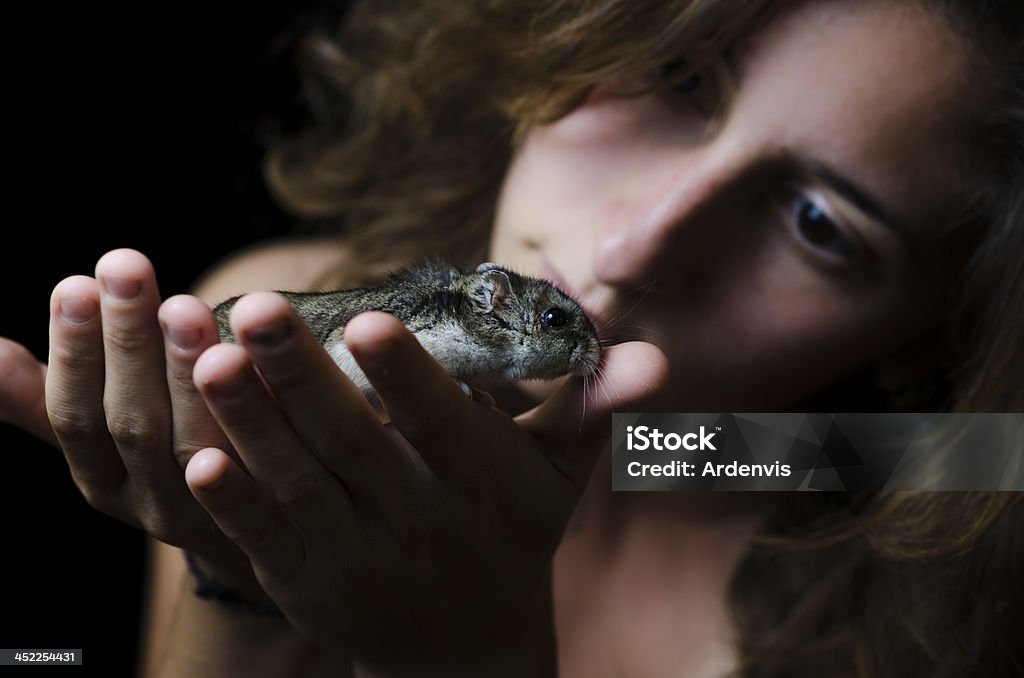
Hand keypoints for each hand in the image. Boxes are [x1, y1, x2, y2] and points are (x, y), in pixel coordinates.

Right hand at [37, 249, 263, 597]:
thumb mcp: (105, 438)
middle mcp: (152, 504)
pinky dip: (256, 421)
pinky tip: (253, 365)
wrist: (268, 535)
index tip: (76, 284)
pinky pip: (264, 470)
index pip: (76, 416)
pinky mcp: (274, 515)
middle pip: (133, 422)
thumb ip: (48, 400)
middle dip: (127, 342)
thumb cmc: (171, 460)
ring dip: (185, 373)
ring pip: (195, 443)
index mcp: (104, 480)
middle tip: (127, 266)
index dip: (72, 354)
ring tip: (184, 305)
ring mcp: (212, 517)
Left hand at [183, 293, 668, 675]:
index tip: (367, 317)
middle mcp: (419, 518)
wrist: (466, 651)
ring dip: (253, 425)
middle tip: (259, 306)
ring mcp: (360, 556)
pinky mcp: (311, 584)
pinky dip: (234, 505)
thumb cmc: (513, 534)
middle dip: (304, 375)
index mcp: (478, 479)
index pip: (441, 420)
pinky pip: (268, 542)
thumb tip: (655, 354)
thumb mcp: (558, 476)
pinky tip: (197, 460)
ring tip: (209, 358)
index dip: (406, 372)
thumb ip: (591, 407)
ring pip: (301, 485)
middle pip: (355, 443)